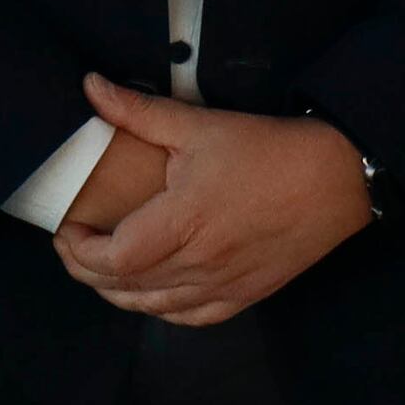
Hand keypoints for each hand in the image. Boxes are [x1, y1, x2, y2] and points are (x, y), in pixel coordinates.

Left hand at [50, 77, 375, 326]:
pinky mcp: (245, 295)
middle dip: (86, 270)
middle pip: (125, 287)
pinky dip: (160, 309)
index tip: (67, 228)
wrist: (337, 179)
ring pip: (153, 307)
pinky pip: (190, 317)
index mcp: (185, 222)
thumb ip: (139, 111)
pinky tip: (149, 293)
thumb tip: (90, 86)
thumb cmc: (268, 150)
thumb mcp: (201, 124)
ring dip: (117, 292)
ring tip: (100, 267)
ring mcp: (224, 285)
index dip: (80, 251)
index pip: (114, 257)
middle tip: (72, 245)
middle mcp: (201, 263)